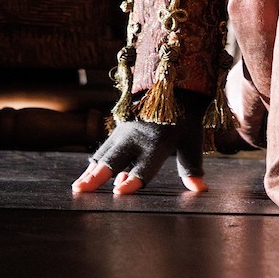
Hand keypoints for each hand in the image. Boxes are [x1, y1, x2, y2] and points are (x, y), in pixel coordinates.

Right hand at [71, 90, 209, 195]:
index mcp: (158, 143)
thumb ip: (191, 167)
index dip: (133, 180)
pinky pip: (103, 149)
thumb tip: (201, 189)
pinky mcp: (117, 130)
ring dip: (90, 171)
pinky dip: (93, 164)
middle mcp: (137, 138)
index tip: (119, 192)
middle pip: (115, 159)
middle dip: (98, 176)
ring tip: (77, 186)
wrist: (171, 85)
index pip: (144, 166)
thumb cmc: (184, 119)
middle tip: (81, 189)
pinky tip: (84, 177)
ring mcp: (124, 133)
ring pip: (104, 154)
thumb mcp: (191, 141)